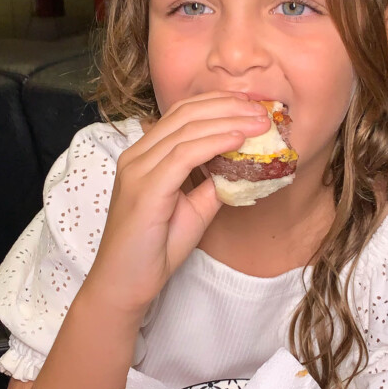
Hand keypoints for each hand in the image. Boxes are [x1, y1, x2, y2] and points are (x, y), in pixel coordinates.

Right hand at [85, 93, 268, 318]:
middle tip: (262, 109)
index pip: (180, 114)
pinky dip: (215, 142)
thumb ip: (211, 184)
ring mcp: (137, 170)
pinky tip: (239, 140)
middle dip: (227, 106)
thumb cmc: (154, 250)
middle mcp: (136, 156)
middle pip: (185, 114)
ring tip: (259, 122)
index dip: (217, 104)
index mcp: (143, 156)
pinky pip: (184, 155)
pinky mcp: (145, 188)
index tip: (251, 106)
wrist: (125, 284)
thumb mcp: (193, 210)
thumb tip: (241, 167)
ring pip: (187, 130)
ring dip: (228, 121)